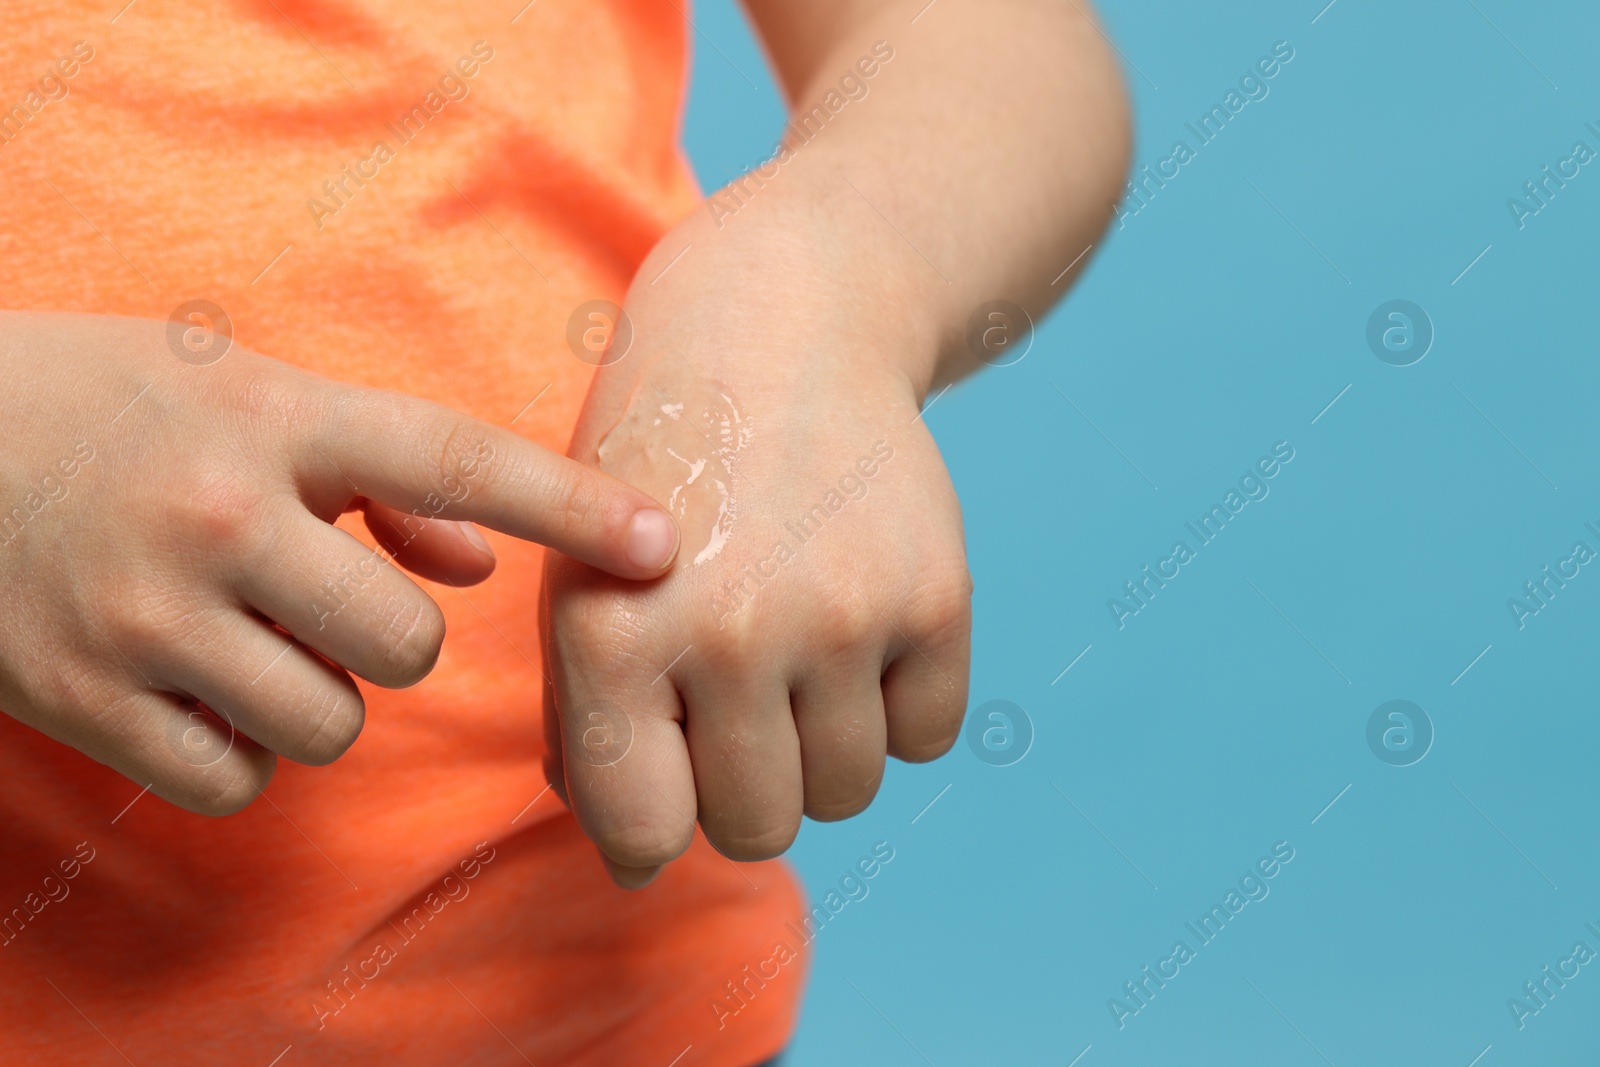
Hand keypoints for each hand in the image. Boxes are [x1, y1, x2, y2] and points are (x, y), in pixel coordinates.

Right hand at [0, 312, 678, 813]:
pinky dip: (238, 754)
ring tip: (250, 642)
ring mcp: (141, 617)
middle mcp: (215, 515)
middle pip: (406, 643)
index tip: (666, 542)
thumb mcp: (244, 392)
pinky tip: (194, 692)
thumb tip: (488, 564)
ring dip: (319, 700)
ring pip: (330, 724)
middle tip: (325, 601)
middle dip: (391, 640)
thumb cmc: (108, 403)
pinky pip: (235, 780)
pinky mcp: (78, 699)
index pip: (456, 459)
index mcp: (271, 418)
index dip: (574, 505)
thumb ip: (379, 476)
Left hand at [543, 211, 972, 885]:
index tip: (670, 784)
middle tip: (739, 704)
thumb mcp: (583, 574)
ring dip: (822, 750)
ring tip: (799, 654)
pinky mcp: (935, 596)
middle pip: (757, 829)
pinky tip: (860, 624)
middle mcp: (730, 633)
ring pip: (847, 795)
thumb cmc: (661, 467)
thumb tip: (638, 860)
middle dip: (743, 790)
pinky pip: (926, 737)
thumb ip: (592, 719)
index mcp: (615, 634)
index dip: (655, 826)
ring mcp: (843, 615)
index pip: (645, 834)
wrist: (781, 324)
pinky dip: (897, 705)